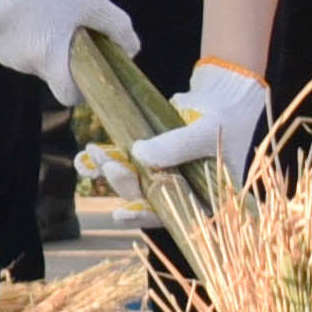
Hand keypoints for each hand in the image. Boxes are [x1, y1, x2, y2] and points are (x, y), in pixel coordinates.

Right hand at [0, 0, 138, 105]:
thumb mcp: (93, 3)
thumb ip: (118, 29)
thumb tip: (132, 50)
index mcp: (49, 59)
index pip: (68, 95)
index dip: (82, 88)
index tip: (88, 71)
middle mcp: (24, 64)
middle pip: (52, 72)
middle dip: (62, 56)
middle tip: (70, 29)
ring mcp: (4, 54)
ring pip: (33, 58)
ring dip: (42, 45)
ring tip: (45, 15)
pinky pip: (14, 47)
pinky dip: (23, 36)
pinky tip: (25, 12)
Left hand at [91, 61, 271, 200]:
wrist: (223, 94)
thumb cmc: (225, 118)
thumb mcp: (205, 132)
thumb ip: (177, 146)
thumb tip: (139, 156)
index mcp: (204, 199)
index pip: (173, 216)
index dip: (145, 216)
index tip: (121, 213)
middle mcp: (183, 192)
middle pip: (147, 199)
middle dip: (125, 184)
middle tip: (111, 165)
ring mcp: (165, 174)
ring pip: (133, 181)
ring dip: (110, 170)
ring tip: (95, 153)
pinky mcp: (150, 156)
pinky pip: (125, 162)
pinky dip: (105, 160)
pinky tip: (87, 156)